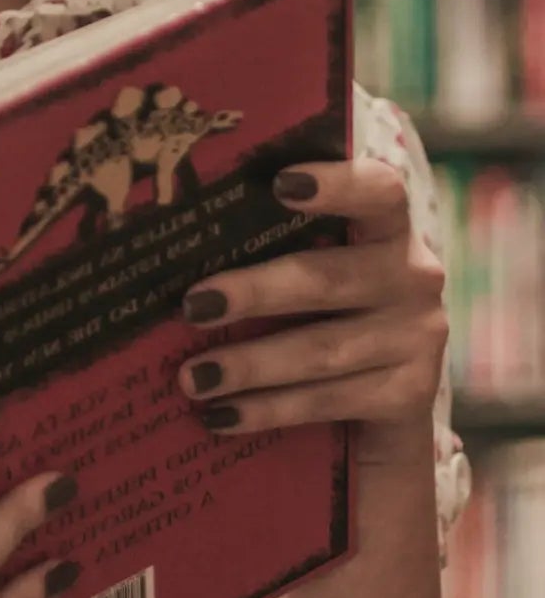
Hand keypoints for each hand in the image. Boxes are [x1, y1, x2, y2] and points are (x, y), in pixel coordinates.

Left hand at [176, 160, 447, 468]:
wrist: (393, 391)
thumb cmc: (334, 302)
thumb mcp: (323, 260)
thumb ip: (279, 239)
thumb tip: (180, 236)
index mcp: (391, 226)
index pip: (380, 190)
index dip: (337, 183)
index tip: (281, 183)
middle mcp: (413, 276)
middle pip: (326, 280)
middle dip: (254, 293)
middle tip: (193, 306)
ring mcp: (417, 338)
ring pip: (320, 350)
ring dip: (250, 365)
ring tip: (193, 377)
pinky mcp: (408, 395)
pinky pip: (327, 400)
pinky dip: (268, 410)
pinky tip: (220, 415)